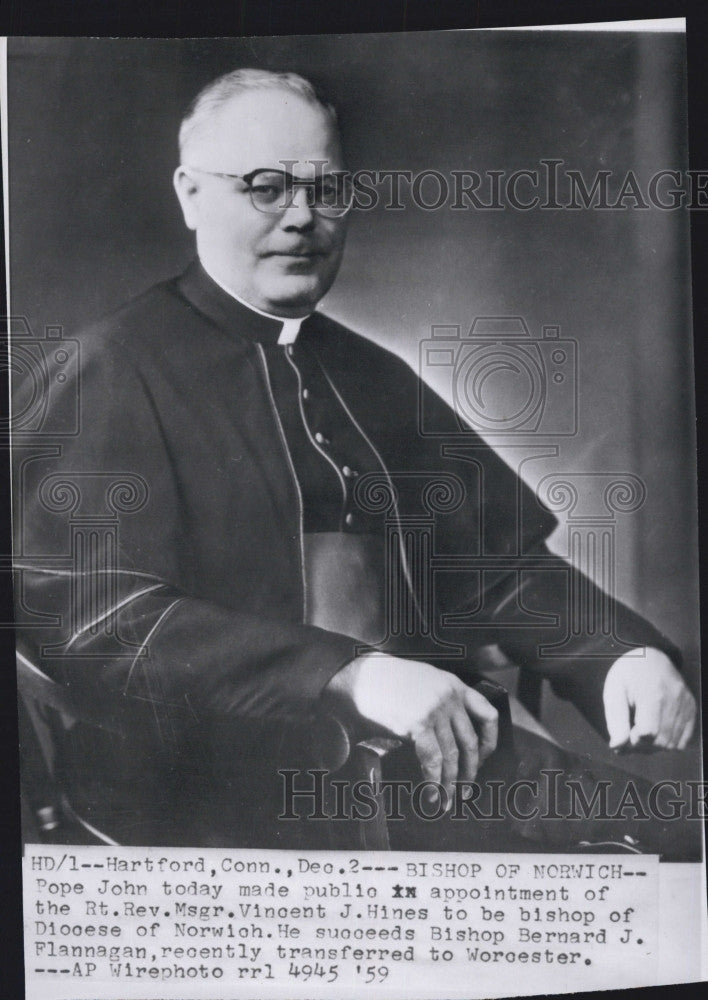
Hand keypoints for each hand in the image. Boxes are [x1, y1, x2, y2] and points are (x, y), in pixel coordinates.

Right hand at [324, 653, 497, 803]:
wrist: (360, 676)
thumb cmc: (386, 681)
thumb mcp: (424, 682)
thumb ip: (441, 702)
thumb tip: (448, 736)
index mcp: (454, 685)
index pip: (488, 715)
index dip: (490, 742)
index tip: (483, 759)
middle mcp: (449, 697)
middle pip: (470, 742)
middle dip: (469, 771)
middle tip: (466, 790)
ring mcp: (435, 710)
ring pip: (451, 755)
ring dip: (450, 783)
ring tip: (447, 800)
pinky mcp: (418, 723)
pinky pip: (432, 760)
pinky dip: (433, 781)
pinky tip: (430, 794)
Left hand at [603, 648, 695, 750]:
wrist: (651, 657)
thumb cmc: (627, 674)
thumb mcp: (613, 691)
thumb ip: (615, 719)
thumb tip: (618, 746)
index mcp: (652, 693)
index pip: (648, 733)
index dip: (633, 740)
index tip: (625, 732)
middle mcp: (674, 700)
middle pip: (660, 742)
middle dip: (642, 746)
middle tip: (630, 734)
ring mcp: (686, 705)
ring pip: (672, 744)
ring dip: (654, 746)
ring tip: (642, 731)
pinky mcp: (691, 709)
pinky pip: (683, 740)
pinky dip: (668, 742)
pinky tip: (656, 730)